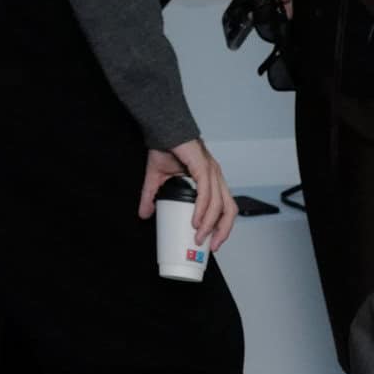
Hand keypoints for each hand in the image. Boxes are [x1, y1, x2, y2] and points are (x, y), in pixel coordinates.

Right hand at [138, 138, 235, 254]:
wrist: (161, 127)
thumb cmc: (165, 147)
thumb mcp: (158, 179)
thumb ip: (152, 197)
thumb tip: (144, 214)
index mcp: (212, 180)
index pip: (225, 208)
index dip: (222, 227)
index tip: (213, 243)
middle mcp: (216, 176)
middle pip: (229, 209)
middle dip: (222, 231)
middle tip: (211, 246)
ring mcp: (212, 171)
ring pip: (219, 204)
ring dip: (210, 224)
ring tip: (199, 237)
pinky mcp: (203, 166)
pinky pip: (207, 193)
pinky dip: (203, 209)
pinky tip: (196, 221)